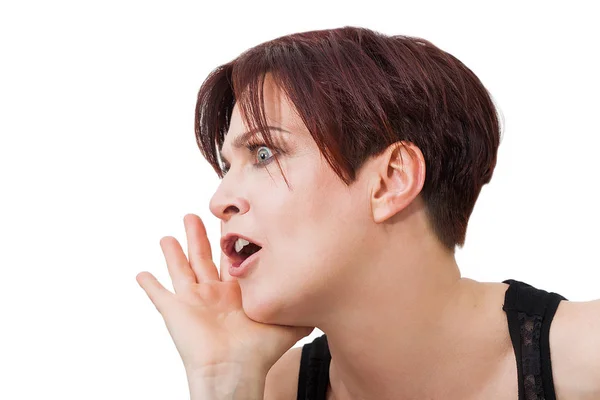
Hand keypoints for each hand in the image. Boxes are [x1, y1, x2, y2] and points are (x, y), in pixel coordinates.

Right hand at [136, 213, 313, 375]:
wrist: (233, 369)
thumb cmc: (258, 349)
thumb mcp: (286, 321)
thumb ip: (302, 308)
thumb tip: (323, 300)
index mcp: (237, 293)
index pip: (231, 260)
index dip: (230, 241)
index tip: (231, 219)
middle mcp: (214, 294)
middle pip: (204, 257)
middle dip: (200, 236)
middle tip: (195, 214)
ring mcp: (193, 302)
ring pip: (180, 269)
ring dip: (173, 252)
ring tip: (168, 236)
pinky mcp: (174, 310)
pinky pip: (157, 294)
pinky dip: (149, 284)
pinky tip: (140, 273)